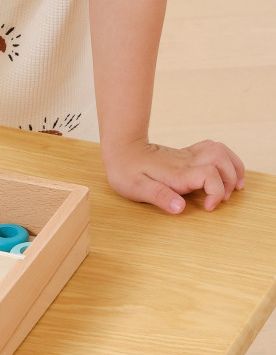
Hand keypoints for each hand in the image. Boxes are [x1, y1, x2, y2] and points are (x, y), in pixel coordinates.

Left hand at [102, 138, 244, 214]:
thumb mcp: (136, 188)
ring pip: (221, 151)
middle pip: (221, 161)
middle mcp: (187, 162)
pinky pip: (213, 148)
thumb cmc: (126, 170)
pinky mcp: (187, 154)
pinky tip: (224, 172)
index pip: (209, 175)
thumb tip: (180, 207)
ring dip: (233, 168)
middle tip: (221, 199)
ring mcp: (188, 156)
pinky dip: (226, 160)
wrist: (121, 147)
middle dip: (230, 181)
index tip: (208, 207)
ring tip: (233, 186)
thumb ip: (159, 197)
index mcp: (177, 173)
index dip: (216, 192)